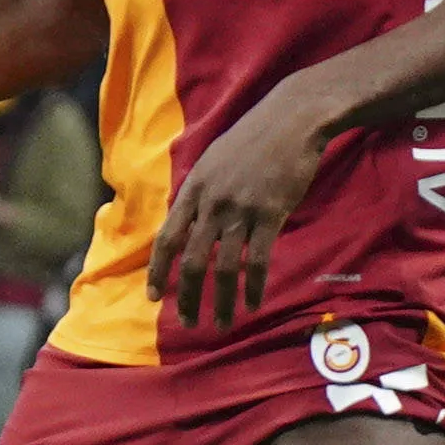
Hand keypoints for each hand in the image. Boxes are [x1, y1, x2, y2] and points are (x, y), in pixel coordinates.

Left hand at [149, 78, 332, 328]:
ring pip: (224, 267)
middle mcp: (211, 203)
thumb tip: (190, 220)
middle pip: (191, 260)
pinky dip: (253, 287)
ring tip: (222, 324)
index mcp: (193, 190)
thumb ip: (201, 192)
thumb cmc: (254, 138)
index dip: (157, 271)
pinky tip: (253, 305)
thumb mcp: (214, 160)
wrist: (291, 119)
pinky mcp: (270, 214)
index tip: (152, 297)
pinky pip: (258, 260)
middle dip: (187, 296)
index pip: (166, 238)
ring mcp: (240, 209)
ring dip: (222, 301)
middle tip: (188, 323)